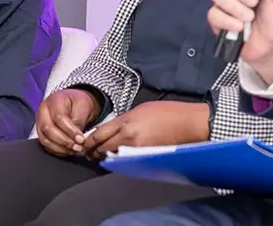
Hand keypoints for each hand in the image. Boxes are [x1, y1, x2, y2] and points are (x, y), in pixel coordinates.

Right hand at [34, 88, 100, 156]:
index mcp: (54, 101)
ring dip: (60, 148)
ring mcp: (40, 122)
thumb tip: (77, 139)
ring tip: (74, 151)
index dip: (70, 130)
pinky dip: (56, 150)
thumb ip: (79, 121)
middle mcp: (43, 111)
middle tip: (78, 147)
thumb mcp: (83, 106)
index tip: (81, 139)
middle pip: (48, 129)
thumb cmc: (78, 103)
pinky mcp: (41, 131)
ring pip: (44, 138)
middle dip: (64, 141)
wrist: (74, 102)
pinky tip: (68, 151)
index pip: (58, 117)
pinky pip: (45, 144)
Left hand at [80, 101, 209, 159]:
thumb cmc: (166, 113)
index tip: (84, 144)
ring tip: (100, 158)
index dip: (88, 142)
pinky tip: (117, 160)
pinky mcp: (146, 157)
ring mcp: (137, 149)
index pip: (98, 135)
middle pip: (102, 148)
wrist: (189, 123)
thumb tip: (108, 130)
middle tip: (88, 154)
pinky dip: (119, 161)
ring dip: (105, 158)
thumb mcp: (138, 110)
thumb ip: (121, 121)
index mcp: (125, 122)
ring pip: (113, 157)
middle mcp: (128, 137)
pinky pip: (127, 161)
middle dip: (93, 152)